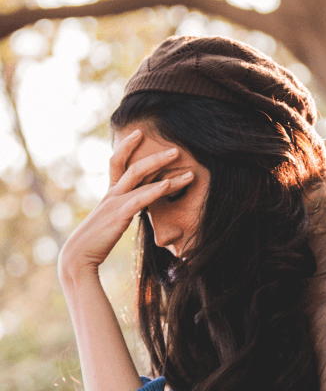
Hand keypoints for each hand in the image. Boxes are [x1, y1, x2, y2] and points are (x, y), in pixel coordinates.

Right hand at [58, 130, 192, 282]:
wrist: (77, 256)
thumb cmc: (96, 242)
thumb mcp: (113, 221)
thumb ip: (125, 211)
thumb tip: (140, 207)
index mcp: (111, 194)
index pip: (118, 163)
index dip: (127, 147)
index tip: (139, 133)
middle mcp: (112, 193)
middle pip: (133, 165)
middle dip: (154, 155)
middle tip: (175, 148)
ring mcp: (114, 202)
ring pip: (138, 175)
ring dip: (162, 166)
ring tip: (181, 160)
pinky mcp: (118, 214)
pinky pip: (139, 198)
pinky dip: (155, 190)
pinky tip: (169, 184)